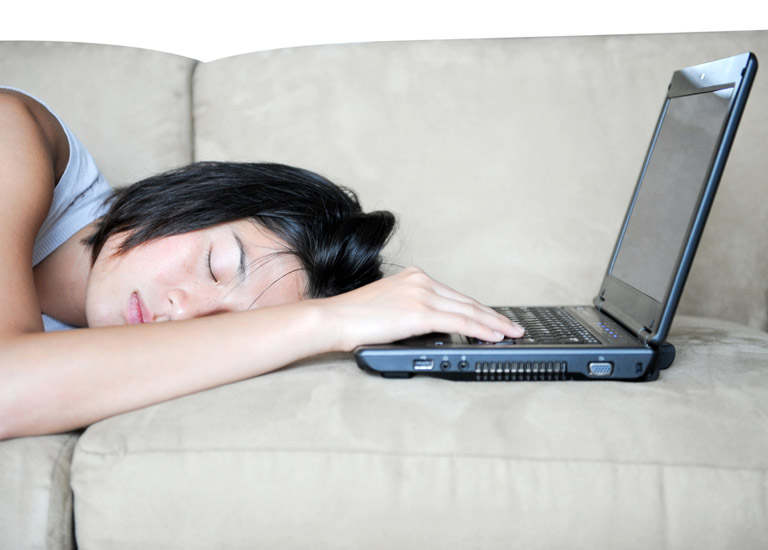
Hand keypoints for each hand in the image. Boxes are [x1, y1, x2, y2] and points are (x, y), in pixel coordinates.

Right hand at [319, 267, 523, 350]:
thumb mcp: (389, 307)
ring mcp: (421, 294)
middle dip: (493, 316)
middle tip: (513, 327)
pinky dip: (481, 330)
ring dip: (494, 324)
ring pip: (468, 310)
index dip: (478, 309)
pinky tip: (494, 336)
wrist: (334, 319)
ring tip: (511, 334)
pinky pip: (459, 321)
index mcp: (414, 277)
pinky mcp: (420, 311)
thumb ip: (412, 310)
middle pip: (466, 301)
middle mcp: (421, 281)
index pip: (455, 296)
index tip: (494, 318)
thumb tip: (434, 326)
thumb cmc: (354, 319)